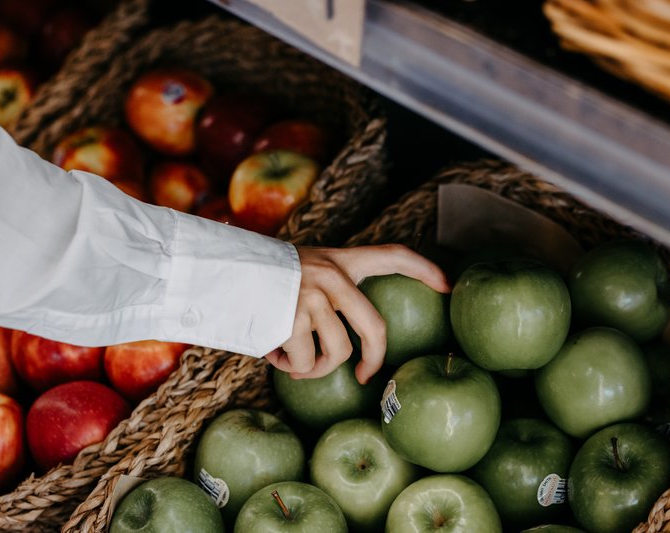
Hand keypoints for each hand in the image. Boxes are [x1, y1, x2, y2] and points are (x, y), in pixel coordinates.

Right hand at [265, 244, 449, 383]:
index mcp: (339, 259)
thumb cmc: (263, 275)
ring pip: (335, 354)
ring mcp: (314, 297)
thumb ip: (328, 289)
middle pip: (375, 328)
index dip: (424, 269)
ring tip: (291, 359)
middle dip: (375, 358)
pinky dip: (289, 367)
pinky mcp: (292, 318)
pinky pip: (304, 363)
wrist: (221, 268)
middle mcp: (332, 275)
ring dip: (313, 368)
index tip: (448, 285)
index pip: (392, 255)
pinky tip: (273, 353)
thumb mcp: (302, 268)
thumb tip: (344, 343)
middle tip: (367, 374)